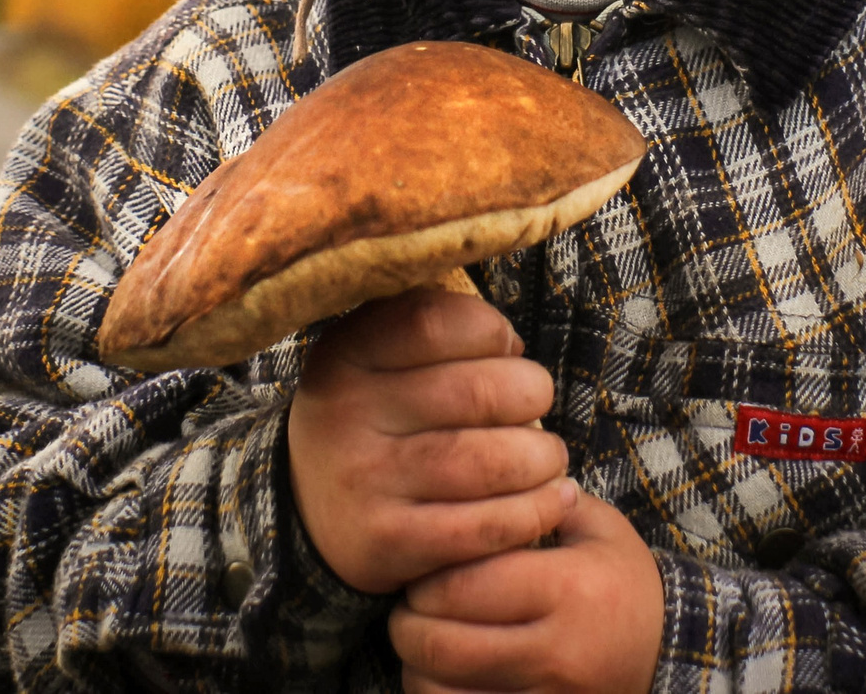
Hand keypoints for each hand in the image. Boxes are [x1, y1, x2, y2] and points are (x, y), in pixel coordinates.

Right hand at [288, 286, 575, 594]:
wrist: (311, 512)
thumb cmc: (378, 420)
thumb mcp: (378, 360)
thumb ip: (435, 330)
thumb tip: (511, 345)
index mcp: (345, 355)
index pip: (435, 323)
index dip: (491, 331)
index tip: (506, 349)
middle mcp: (346, 414)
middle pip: (477, 392)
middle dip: (532, 393)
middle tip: (537, 403)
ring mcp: (365, 482)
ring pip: (490, 462)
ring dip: (542, 458)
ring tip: (548, 457)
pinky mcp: (388, 543)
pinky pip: (487, 527)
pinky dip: (537, 510)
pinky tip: (555, 498)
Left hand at [388, 490, 663, 693]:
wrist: (670, 657)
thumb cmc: (624, 585)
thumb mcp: (600, 530)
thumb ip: (540, 500)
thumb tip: (479, 477)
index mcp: (568, 588)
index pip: (464, 585)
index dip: (427, 577)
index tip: (426, 567)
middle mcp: (556, 652)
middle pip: (441, 645)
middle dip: (409, 622)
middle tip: (412, 604)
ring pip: (440, 692)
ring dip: (417, 665)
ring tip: (427, 639)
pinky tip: (447, 674)